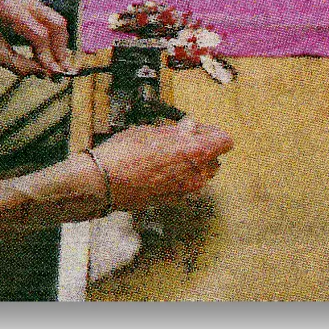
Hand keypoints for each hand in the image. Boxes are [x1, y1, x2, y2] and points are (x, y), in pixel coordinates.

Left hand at [0, 0, 69, 77]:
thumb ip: (19, 64)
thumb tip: (45, 73)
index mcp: (8, 9)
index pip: (39, 34)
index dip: (49, 55)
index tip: (53, 74)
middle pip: (55, 23)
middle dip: (61, 49)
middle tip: (61, 70)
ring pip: (57, 22)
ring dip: (59, 45)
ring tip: (55, 66)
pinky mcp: (34, 3)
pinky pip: (50, 22)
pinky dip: (53, 40)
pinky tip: (48, 56)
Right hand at [91, 117, 232, 210]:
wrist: (104, 182)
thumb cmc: (123, 154)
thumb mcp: (150, 131)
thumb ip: (176, 131)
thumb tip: (190, 127)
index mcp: (194, 152)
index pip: (224, 141)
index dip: (211, 132)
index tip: (197, 128)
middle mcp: (195, 175)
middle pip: (214, 159)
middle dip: (202, 148)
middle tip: (181, 138)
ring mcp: (185, 191)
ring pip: (201, 173)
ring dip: (191, 163)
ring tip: (168, 153)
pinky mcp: (173, 200)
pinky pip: (186, 184)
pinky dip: (179, 175)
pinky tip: (159, 167)